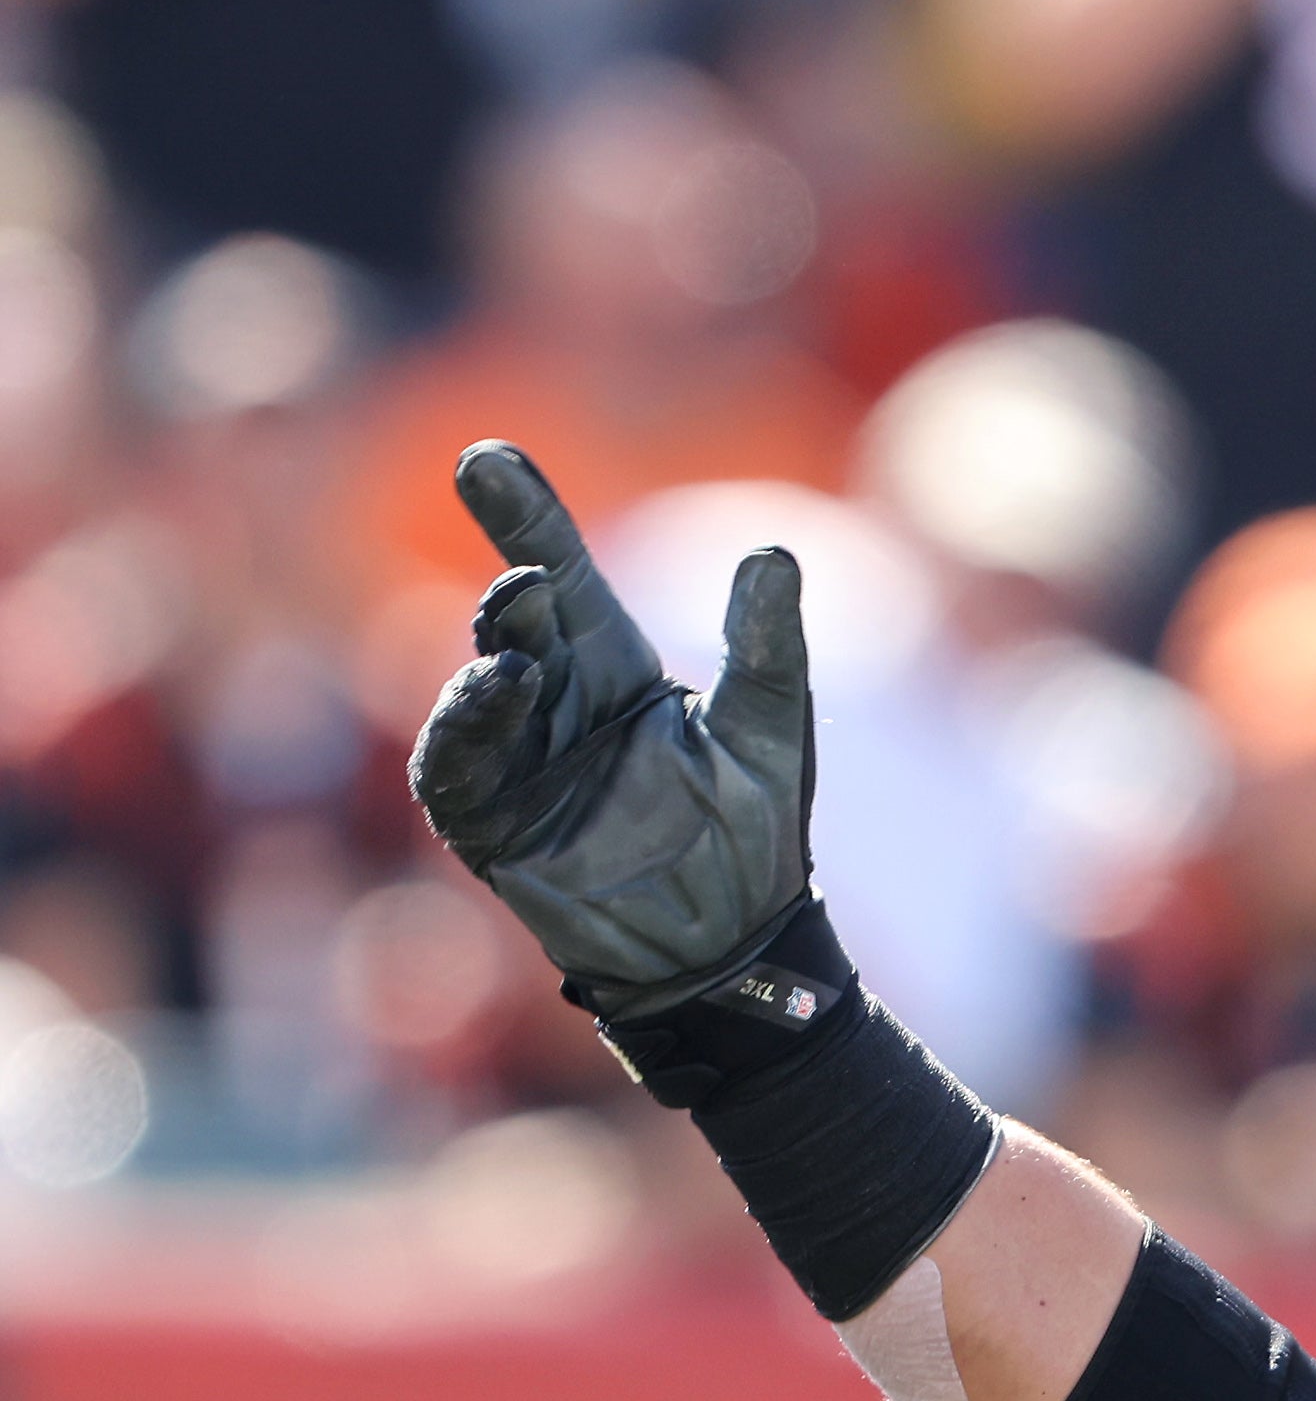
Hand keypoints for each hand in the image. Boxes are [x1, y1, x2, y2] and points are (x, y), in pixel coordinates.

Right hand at [406, 442, 809, 1014]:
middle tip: (533, 570)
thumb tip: (775, 551)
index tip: (486, 456)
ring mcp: (515, 761)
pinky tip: (498, 693)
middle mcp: (553, 701)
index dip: (523, 515)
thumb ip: (770, 645)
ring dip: (492, 658)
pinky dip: (467, 727)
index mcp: (614, 668)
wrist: (738, 944)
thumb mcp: (773, 729)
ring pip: (477, 689)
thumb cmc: (755, 835)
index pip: (561, 574)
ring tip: (520, 640)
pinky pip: (455, 766)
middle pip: (512, 621)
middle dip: (513, 586)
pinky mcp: (489, 823)